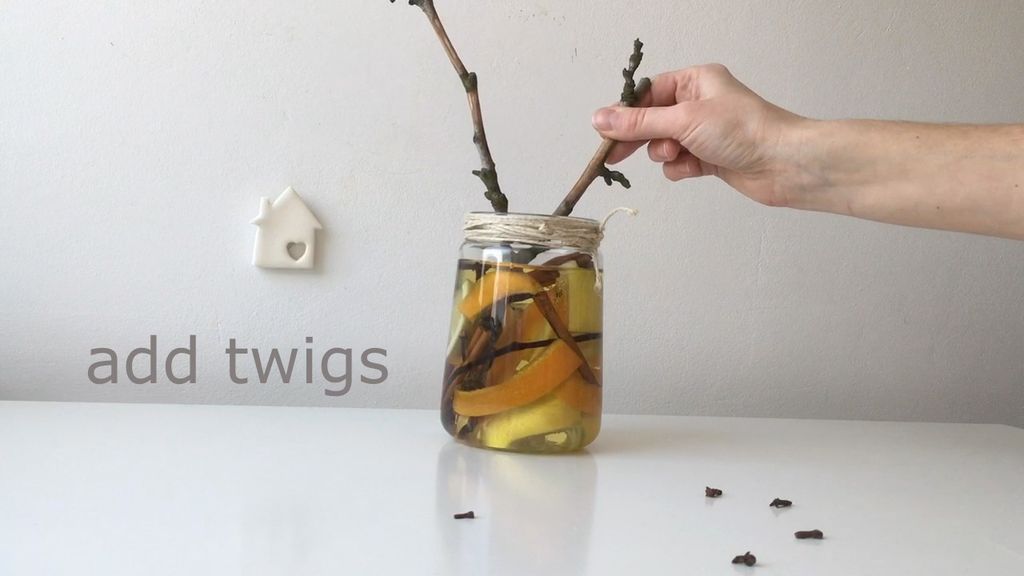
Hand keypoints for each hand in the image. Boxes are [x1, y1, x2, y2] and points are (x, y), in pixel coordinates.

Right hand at [592, 64, 806, 207]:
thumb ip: (638, 122)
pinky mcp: (710, 157)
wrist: (783, 163)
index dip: (626, 112)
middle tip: (614, 156)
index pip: (648, 93)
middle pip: (652, 120)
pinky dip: (681, 168)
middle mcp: (699, 103)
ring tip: (679, 155)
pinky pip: (679, 163)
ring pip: (664, 144)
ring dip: (665, 153)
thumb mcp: (682, 120)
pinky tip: (693, 169)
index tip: (605, 132)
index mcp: (695, 81)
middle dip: (639, 137)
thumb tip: (599, 118)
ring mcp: (704, 132)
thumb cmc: (742, 130)